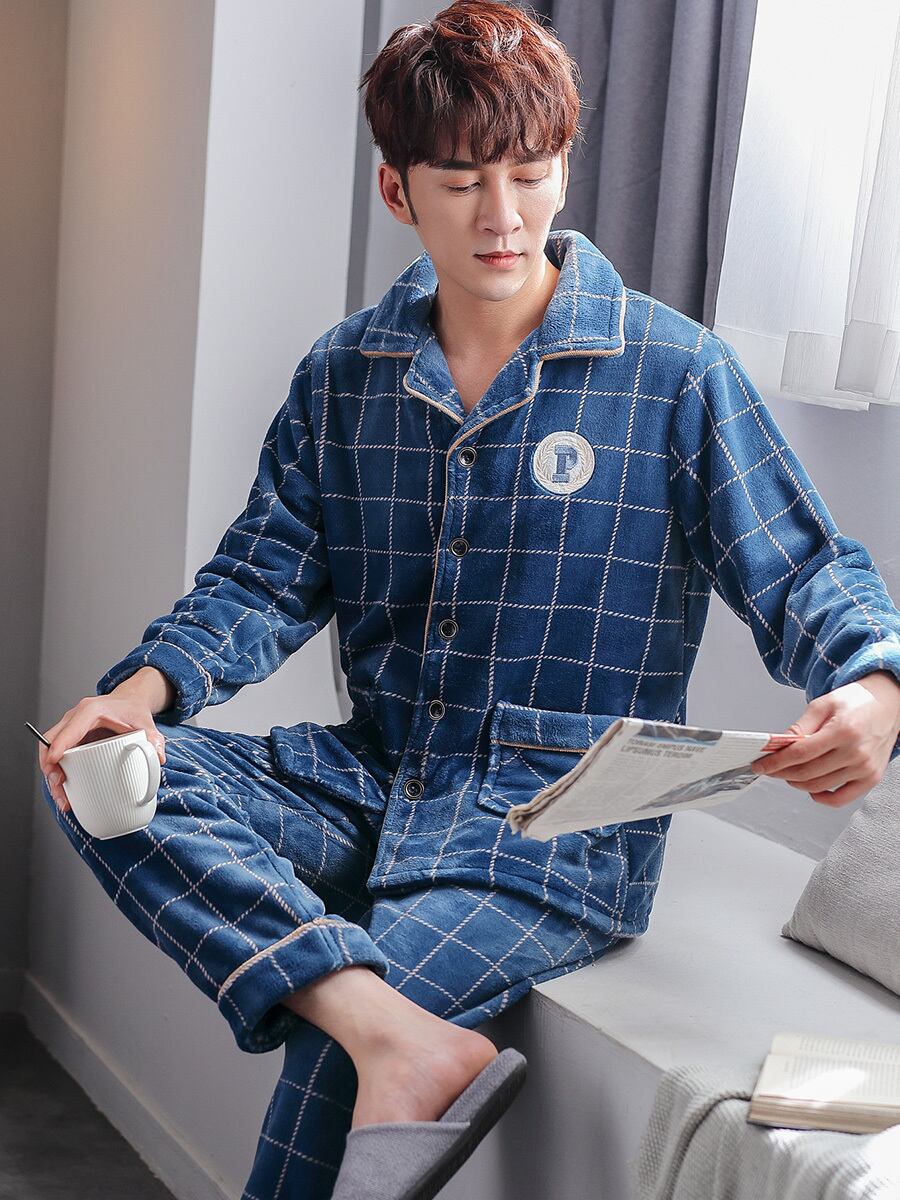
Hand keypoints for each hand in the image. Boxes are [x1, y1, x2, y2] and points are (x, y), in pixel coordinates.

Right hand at [39, 696, 166, 813]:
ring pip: (49, 750)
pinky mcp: (71, 738)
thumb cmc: (133, 711)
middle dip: (50, 765)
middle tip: (59, 785)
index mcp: (91, 711)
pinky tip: (65, 790)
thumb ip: (154, 739)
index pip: (69, 729)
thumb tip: (159, 758)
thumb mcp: (146, 724)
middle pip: (51, 741)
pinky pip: (57, 754)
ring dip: (51, 774)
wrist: (129, 702)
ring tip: (64, 797)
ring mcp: (70, 728)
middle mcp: (75, 718)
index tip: (55, 762)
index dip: (59, 746)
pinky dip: (57, 771)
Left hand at [750, 671, 899, 806]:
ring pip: (820, 786)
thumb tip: (777, 745)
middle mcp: (856, 753)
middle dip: (781, 772)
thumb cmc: (856, 701)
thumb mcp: (823, 705)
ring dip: (797, 783)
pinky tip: (810, 788)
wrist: (888, 704)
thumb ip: (799, 727)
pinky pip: (841, 799)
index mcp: (843, 731)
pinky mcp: (871, 778)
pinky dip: (821, 798)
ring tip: (788, 773)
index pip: (800, 754)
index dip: (775, 762)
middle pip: (807, 773)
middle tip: (769, 768)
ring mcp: (865, 769)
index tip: (760, 765)